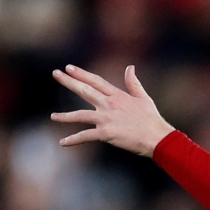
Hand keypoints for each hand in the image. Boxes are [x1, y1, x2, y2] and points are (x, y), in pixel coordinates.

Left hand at [51, 64, 174, 157]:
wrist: (157, 137)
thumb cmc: (152, 119)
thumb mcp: (143, 98)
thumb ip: (133, 83)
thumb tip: (130, 67)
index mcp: (117, 96)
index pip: (96, 81)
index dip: (81, 74)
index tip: (69, 68)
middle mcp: (109, 105)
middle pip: (84, 91)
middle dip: (69, 81)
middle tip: (56, 73)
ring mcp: (106, 119)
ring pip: (80, 115)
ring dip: (65, 116)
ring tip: (53, 116)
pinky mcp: (105, 133)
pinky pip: (85, 136)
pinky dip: (73, 140)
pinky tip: (62, 142)